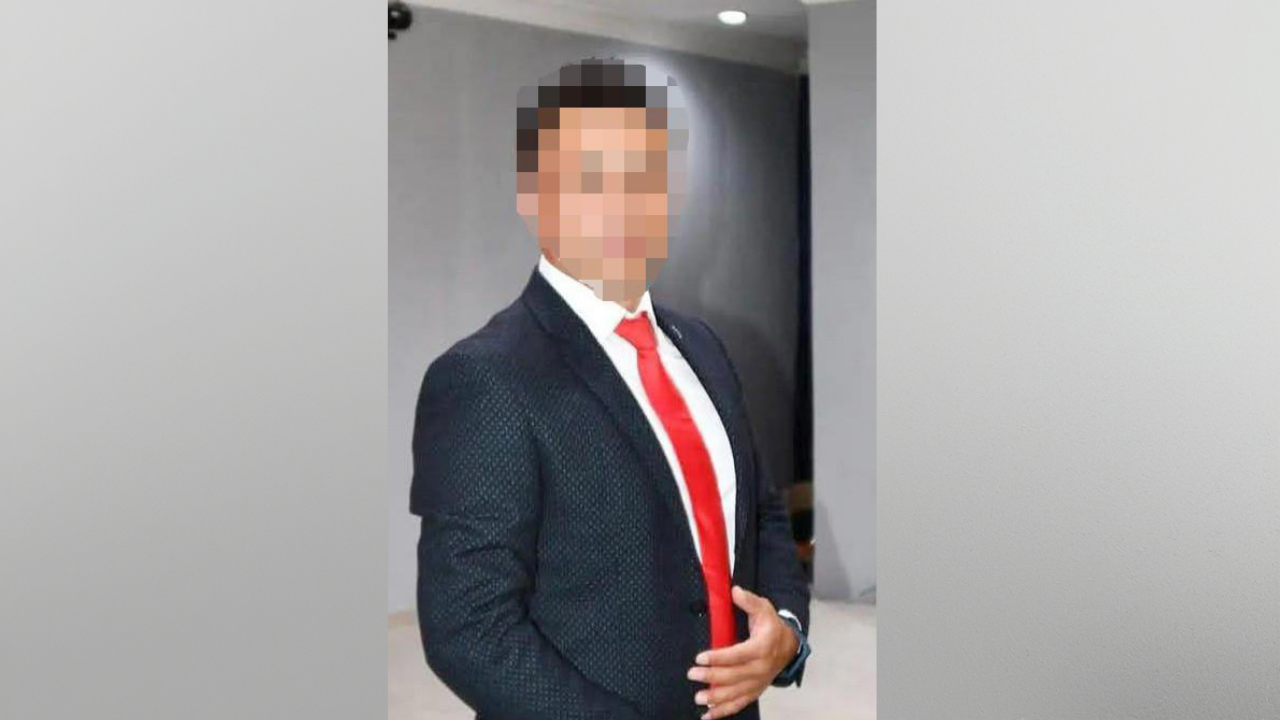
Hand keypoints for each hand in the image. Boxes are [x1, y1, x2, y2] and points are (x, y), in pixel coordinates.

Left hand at [686, 586, 799, 719]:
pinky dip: (724, 711)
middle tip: (692, 674)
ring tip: (698, 697)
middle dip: (711, 676)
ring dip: (716, 697)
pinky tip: (707, 715)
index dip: (718, 657)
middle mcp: (761, 668)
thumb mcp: (764, 608)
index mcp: (762, 647)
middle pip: (734, 676)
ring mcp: (759, 682)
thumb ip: (749, 600)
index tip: (700, 657)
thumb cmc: (771, 626)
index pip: (738, 655)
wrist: (789, 646)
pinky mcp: (755, 691)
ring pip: (736, 693)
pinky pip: (739, 704)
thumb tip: (735, 591)